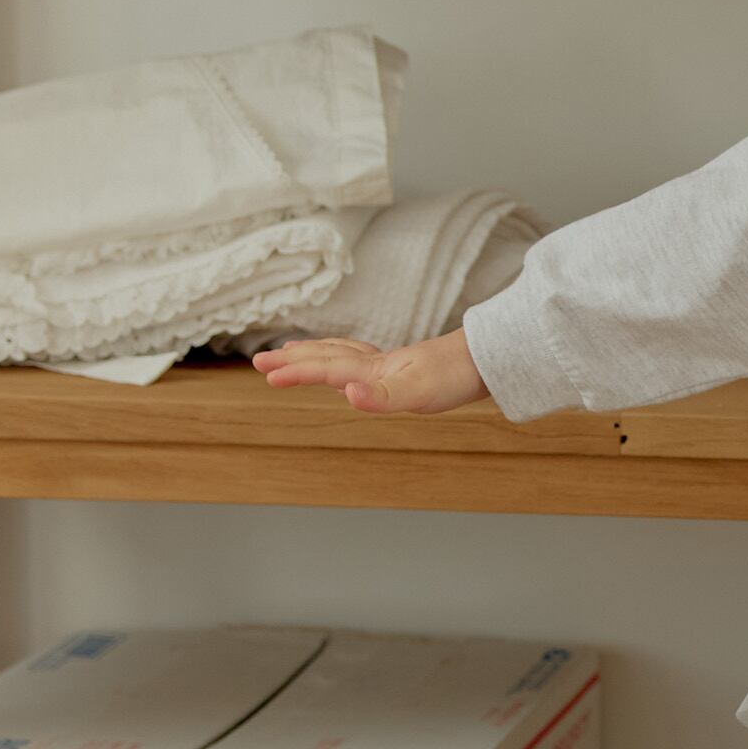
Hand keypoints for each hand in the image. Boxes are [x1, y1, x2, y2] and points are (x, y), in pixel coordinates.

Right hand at [250, 328, 485, 415]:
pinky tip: (348, 364)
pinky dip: (340, 355)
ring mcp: (388, 362)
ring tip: (293, 351)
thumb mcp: (418, 394)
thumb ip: (380, 397)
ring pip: (340, 352)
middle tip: (261, 360)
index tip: (266, 373)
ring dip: (313, 352)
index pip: (325, 368)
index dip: (296, 372)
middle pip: (326, 356)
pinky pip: (358, 357)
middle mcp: (376, 362)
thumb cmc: (454, 377)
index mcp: (373, 369)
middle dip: (293, 359)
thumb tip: (347, 394)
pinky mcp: (401, 367)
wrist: (486, 359)